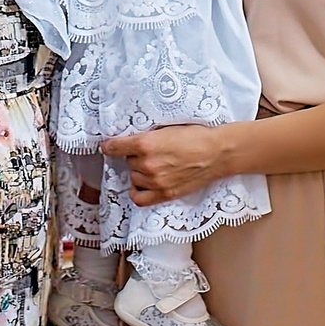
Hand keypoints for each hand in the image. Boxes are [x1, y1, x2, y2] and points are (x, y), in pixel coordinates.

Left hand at [103, 124, 228, 203]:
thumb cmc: (196, 136)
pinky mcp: (164, 194)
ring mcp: (155, 181)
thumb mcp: (167, 127)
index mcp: (145, 143)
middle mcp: (147, 164)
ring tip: (155, 165)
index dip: (109, 146)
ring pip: (133, 177)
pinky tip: (144, 184)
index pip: (115, 147)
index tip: (107, 146)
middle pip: (127, 161)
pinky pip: (139, 198)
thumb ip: (148, 135)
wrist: (217, 153)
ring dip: (139, 171)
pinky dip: (138, 190)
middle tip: (151, 151)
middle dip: (135, 156)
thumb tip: (132, 140)